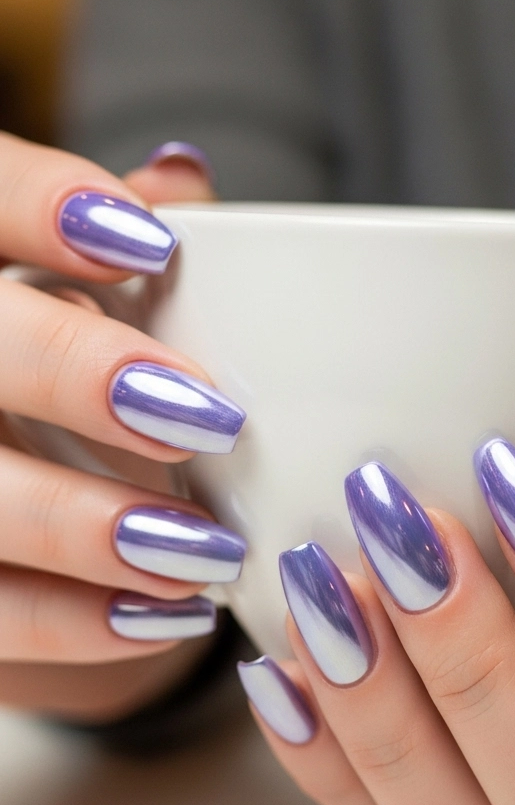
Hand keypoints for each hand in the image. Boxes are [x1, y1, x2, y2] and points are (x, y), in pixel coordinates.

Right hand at [0, 132, 247, 722]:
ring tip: (206, 547)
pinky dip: (73, 620)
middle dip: (73, 373)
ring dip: (84, 526)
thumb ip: (117, 230)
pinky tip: (167, 612)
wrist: (14, 479)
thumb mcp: (77, 285)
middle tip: (205, 417)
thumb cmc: (54, 363)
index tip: (148, 244)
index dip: (37, 209)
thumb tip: (179, 184)